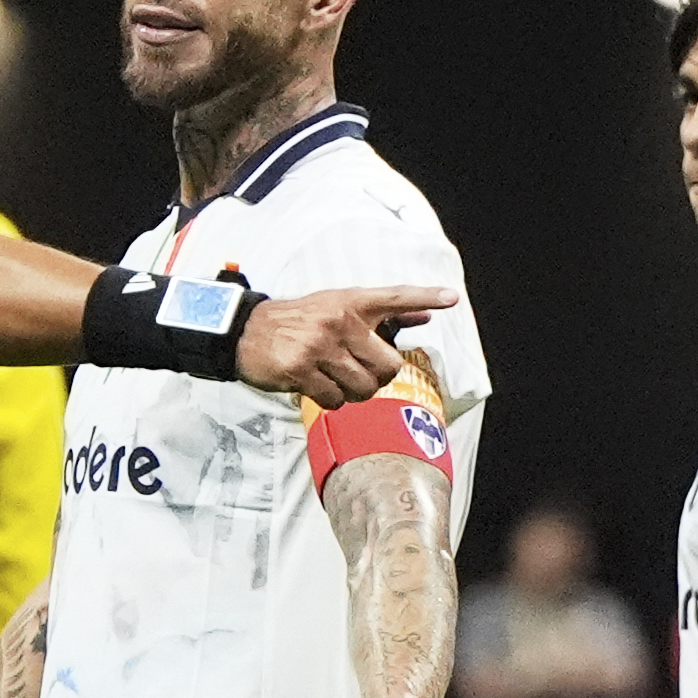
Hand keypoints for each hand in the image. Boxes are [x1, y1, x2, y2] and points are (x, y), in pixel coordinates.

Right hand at [239, 285, 455, 409]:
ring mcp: (319, 345)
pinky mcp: (301, 369)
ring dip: (353, 393)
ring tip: (335, 380)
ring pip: (363, 388)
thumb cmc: (300, 321)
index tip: (451, 298)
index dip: (424, 297)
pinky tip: (317, 387)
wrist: (247, 332)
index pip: (394, 297)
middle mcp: (338, 320)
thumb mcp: (337, 307)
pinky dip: (330, 400)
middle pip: (388, 365)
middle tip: (361, 374)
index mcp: (351, 302)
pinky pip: (334, 399)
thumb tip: (424, 316)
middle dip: (379, 379)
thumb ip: (383, 315)